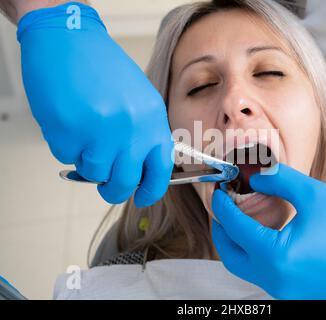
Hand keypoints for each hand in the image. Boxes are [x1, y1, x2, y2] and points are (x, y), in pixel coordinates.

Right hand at [17, 2, 172, 205]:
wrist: (68, 38)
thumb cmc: (103, 69)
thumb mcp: (138, 100)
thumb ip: (143, 135)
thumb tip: (138, 171)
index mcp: (152, 119)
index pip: (160, 169)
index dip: (151, 190)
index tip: (142, 197)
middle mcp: (130, 128)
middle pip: (124, 182)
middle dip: (113, 190)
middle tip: (105, 184)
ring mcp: (99, 131)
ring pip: (93, 173)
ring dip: (86, 160)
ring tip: (84, 131)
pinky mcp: (68, 130)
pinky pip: (66, 157)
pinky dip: (65, 145)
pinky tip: (68, 118)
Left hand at [211, 164, 325, 298]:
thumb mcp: (314, 195)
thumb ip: (279, 181)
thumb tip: (255, 179)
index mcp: (277, 256)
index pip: (235, 228)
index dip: (223, 207)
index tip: (219, 193)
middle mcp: (275, 281)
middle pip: (230, 256)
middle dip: (221, 231)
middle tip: (222, 210)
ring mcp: (284, 293)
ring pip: (245, 268)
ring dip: (238, 245)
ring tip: (241, 222)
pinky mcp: (293, 297)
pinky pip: (263, 276)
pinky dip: (256, 257)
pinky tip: (264, 239)